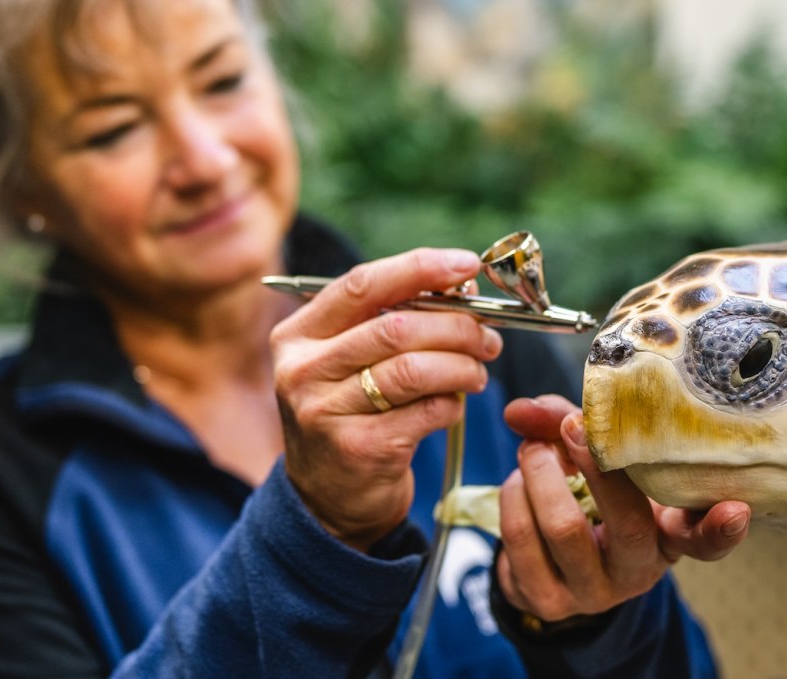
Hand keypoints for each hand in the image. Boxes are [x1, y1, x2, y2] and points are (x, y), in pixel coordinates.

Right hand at [271, 248, 503, 550]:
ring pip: (413, 369)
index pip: (362, 284)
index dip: (419, 268)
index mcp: (299, 335)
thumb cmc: (352, 414)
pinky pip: (425, 412)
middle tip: (487, 337)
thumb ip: (393, 320)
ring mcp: (324, 412)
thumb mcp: (352, 361)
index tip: (465, 265)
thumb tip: (461, 283)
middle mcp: (302, 371)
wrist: (328, 496)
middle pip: (396, 327)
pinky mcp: (358, 449)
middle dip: (456, 326)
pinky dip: (452, 404)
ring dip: (461, 366)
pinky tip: (453, 405)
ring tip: (477, 372)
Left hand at [494, 396, 750, 621]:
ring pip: (562, 528)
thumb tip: (519, 410)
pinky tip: (517, 484)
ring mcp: (594, 593)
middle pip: (627, 523)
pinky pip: (521, 540)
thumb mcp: (596, 465)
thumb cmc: (587, 502)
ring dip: (538, 474)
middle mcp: (638, 572)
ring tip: (532, 449)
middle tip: (567, 429)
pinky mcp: (547, 602)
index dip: (722, 529)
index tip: (735, 509)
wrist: (550, 567)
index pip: (705, 542)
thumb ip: (571, 428)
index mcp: (667, 536)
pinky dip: (513, 497)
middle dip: (590, 465)